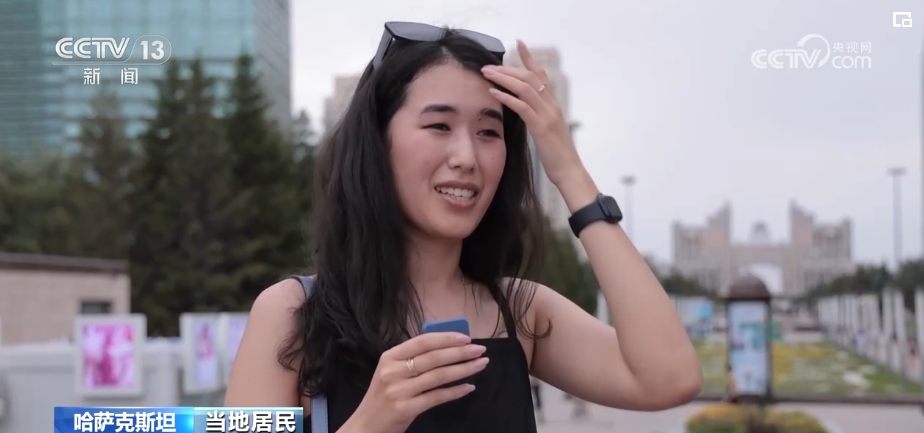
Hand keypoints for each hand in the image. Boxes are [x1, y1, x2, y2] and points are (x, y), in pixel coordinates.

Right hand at [342, 332, 488, 432]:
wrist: (366, 426)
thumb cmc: (383, 397)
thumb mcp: (391, 372)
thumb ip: (412, 360)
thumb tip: (448, 347)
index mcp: (390, 357)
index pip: (422, 342)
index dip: (446, 338)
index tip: (467, 338)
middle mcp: (393, 371)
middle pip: (433, 358)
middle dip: (460, 353)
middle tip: (481, 350)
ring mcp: (399, 390)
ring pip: (438, 376)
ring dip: (463, 369)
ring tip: (481, 364)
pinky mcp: (406, 409)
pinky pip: (436, 397)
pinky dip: (455, 391)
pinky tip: (469, 387)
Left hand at [481, 40, 583, 186]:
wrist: (570, 171)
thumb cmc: (557, 155)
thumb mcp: (548, 131)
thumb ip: (538, 117)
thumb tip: (524, 109)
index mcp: (553, 105)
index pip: (541, 75)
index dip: (530, 59)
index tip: (519, 44)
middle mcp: (551, 105)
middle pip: (529, 77)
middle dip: (507, 69)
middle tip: (488, 65)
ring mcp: (547, 115)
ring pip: (524, 87)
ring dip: (503, 78)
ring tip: (486, 74)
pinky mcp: (541, 127)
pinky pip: (522, 107)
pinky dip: (507, 97)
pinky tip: (494, 93)